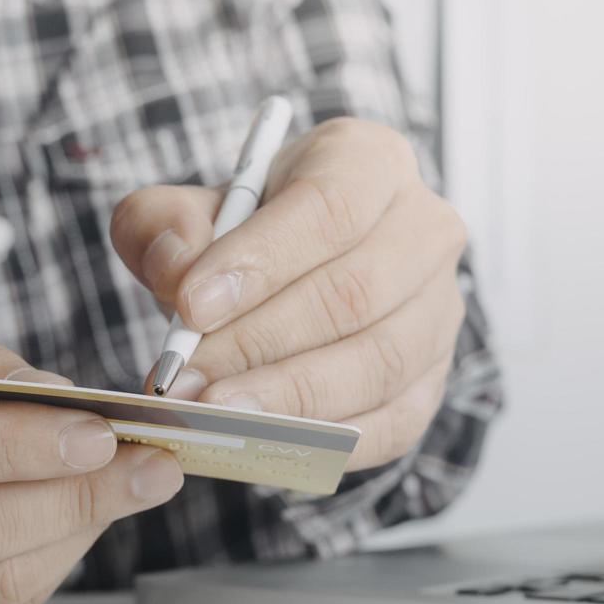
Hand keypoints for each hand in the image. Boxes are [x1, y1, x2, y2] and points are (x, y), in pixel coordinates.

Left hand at [110, 118, 465, 470]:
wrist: (287, 280)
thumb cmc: (242, 238)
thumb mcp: (189, 212)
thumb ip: (163, 227)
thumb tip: (176, 269)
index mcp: (370, 162)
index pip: (329, 207)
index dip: (261, 261)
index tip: (193, 306)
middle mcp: (425, 229)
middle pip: (355, 292)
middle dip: (261, 342)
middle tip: (188, 377)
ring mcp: (439, 310)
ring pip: (378, 362)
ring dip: (288, 398)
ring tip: (213, 413)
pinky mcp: (432, 380)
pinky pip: (390, 422)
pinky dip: (325, 440)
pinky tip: (263, 442)